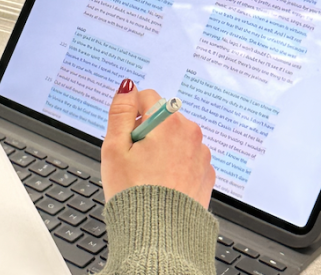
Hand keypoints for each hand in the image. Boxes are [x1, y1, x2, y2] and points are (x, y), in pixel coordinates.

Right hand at [100, 80, 215, 207]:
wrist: (160, 235)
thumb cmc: (134, 192)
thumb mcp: (114, 148)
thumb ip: (120, 112)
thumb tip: (126, 87)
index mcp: (168, 122)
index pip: (146, 97)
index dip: (130, 115)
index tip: (126, 138)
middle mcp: (191, 134)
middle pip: (162, 118)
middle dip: (147, 131)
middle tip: (134, 160)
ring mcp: (201, 155)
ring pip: (175, 138)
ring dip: (161, 148)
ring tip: (148, 175)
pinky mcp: (206, 174)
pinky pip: (187, 158)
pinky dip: (175, 165)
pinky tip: (162, 183)